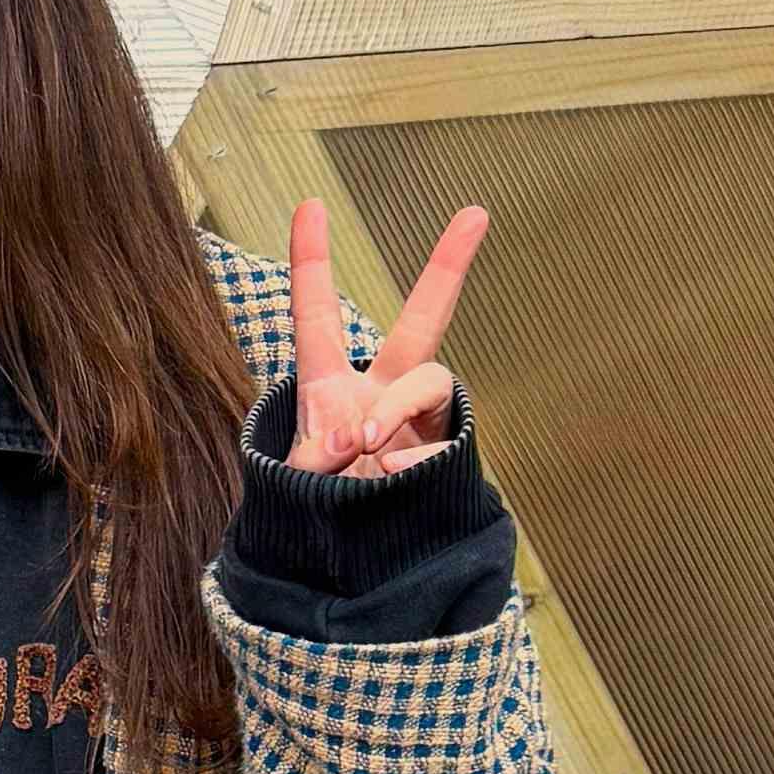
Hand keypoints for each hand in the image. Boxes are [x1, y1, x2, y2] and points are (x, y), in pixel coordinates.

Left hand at [286, 194, 484, 484]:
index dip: (310, 262)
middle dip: (448, 268)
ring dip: (398, 406)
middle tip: (476, 214)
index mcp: (328, 388)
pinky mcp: (442, 456)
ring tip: (369, 445)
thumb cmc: (318, 512)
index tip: (309, 205)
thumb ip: (317, 459)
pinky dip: (413, 460)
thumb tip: (359, 438)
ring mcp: (416, 423)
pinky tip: (391, 477)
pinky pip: (441, 442)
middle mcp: (379, 393)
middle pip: (419, 322)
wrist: (353, 568)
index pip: (316, 317)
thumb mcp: (297, 482)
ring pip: (430, 380)